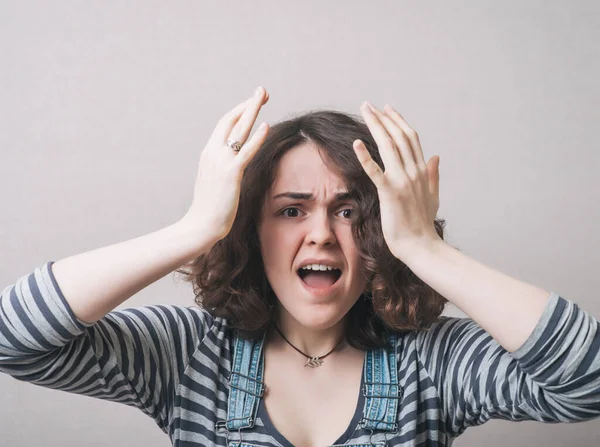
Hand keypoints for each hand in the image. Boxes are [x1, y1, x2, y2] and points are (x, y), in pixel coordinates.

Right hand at [180, 87, 269, 242]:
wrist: (200, 225)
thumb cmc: (209, 208)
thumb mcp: (215, 182)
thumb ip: (223, 169)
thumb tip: (234, 166)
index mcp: (209, 153)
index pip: (225, 125)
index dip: (240, 110)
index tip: (252, 101)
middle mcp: (213, 153)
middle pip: (232, 119)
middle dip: (248, 103)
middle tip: (262, 90)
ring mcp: (221, 162)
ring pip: (239, 130)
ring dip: (252, 110)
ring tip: (263, 96)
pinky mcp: (231, 174)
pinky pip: (246, 152)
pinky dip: (256, 138)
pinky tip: (266, 126)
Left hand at [353, 102, 440, 259]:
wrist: (421, 246)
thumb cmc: (423, 225)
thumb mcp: (432, 196)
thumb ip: (433, 175)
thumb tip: (436, 156)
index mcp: (422, 171)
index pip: (410, 139)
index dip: (398, 122)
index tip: (387, 110)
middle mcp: (414, 171)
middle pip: (398, 137)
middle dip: (383, 118)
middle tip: (369, 105)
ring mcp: (402, 181)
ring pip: (388, 146)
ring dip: (376, 126)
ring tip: (365, 112)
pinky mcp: (390, 192)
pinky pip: (376, 170)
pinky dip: (366, 155)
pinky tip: (356, 142)